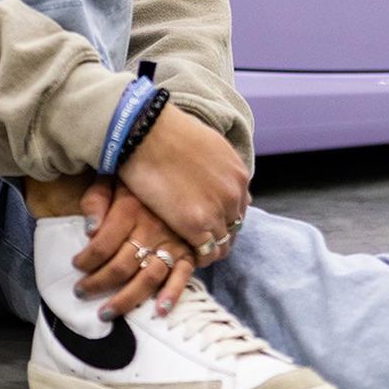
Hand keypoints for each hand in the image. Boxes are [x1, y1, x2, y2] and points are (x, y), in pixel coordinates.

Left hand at [72, 176, 196, 318]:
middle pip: (120, 266)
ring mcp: (172, 242)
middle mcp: (152, 228)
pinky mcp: (189, 251)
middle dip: (96, 284)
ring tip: (106, 312)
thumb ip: (96, 199)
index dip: (85, 260)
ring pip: (147, 278)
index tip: (75, 264)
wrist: (181, 168)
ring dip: (126, 300)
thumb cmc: (138, 178)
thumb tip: (89, 230)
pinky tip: (158, 311)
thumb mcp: (112, 178)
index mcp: (130, 209)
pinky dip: (172, 295)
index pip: (101, 245)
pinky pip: (182, 276)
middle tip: (81, 292)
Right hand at [117, 102, 250, 258]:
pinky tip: (182, 253)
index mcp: (239, 175)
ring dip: (208, 249)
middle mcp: (234, 195)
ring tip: (189, 250)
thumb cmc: (170, 132)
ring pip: (223, 245)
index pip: (240, 208)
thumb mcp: (209, 146)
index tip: (209, 222)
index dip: (224, 217)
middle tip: (199, 241)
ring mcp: (217, 210)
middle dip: (219, 235)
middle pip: (234, 228)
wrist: (148, 131)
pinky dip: (197, 257)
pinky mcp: (195, 224)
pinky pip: (205, 253)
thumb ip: (220, 168)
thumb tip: (221, 181)